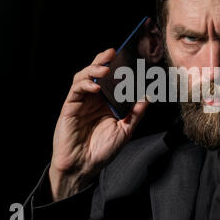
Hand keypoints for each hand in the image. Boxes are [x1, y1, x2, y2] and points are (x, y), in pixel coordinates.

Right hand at [49, 48, 148, 200]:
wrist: (84, 167)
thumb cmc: (103, 150)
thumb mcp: (125, 131)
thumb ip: (135, 113)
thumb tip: (149, 95)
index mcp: (106, 103)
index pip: (112, 80)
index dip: (118, 67)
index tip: (128, 56)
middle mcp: (94, 99)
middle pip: (96, 74)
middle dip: (103, 61)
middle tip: (112, 52)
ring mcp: (81, 102)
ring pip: (84, 78)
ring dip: (93, 70)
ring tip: (105, 68)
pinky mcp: (69, 107)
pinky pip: (75, 91)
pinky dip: (84, 85)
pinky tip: (94, 87)